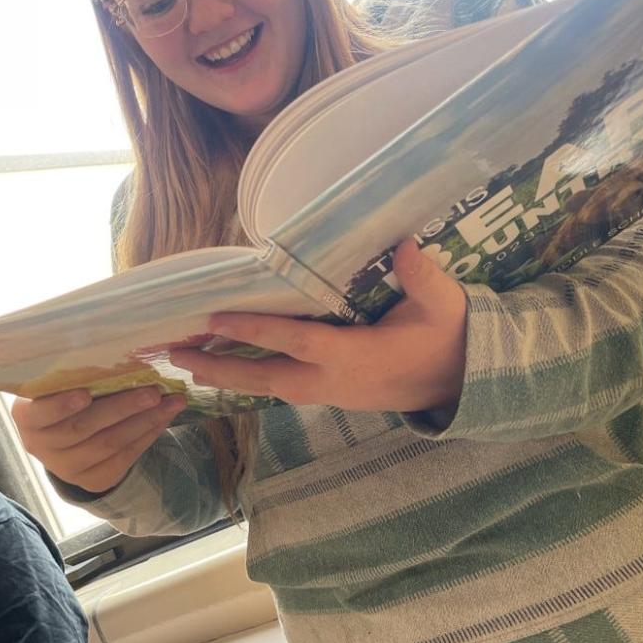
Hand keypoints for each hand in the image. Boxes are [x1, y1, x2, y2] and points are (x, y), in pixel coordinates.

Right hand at [11, 387, 186, 492]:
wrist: (64, 441)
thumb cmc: (62, 397)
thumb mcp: (56, 386)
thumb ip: (72, 373)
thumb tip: (111, 344)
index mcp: (28, 417)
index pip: (40, 413)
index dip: (60, 406)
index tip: (84, 393)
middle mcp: (43, 446)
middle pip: (83, 428)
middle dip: (121, 408)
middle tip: (152, 391)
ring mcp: (68, 467)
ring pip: (109, 444)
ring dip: (144, 421)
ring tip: (171, 402)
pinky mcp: (93, 479)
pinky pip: (124, 457)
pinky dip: (147, 435)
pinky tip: (164, 418)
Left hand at [171, 239, 467, 412]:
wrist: (467, 382)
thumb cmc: (451, 337)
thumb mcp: (444, 304)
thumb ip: (422, 277)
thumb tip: (403, 246)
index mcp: (357, 358)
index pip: (297, 342)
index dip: (255, 332)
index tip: (216, 318)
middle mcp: (336, 382)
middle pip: (267, 379)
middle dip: (220, 368)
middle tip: (175, 355)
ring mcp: (334, 395)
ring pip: (271, 389)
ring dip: (229, 376)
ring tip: (187, 362)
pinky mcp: (335, 397)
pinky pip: (284, 389)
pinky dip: (252, 378)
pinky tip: (229, 367)